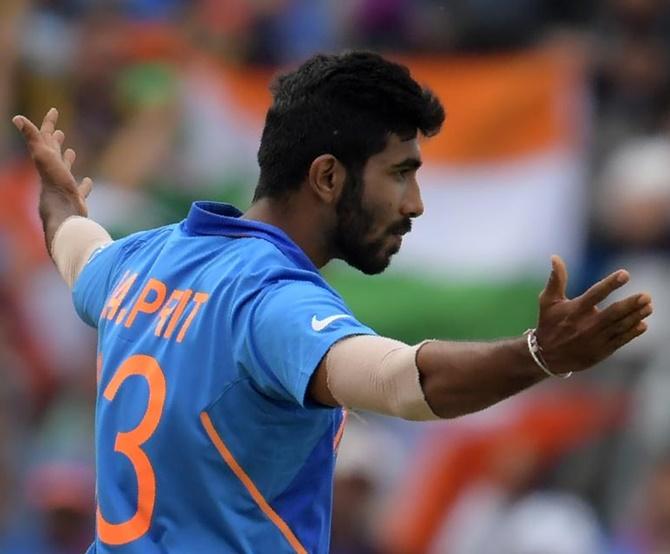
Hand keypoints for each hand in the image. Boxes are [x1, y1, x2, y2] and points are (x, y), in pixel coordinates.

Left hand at [13, 108, 91, 216]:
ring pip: (65, 168)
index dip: (49, 122)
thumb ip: (32, 137)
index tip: (53, 110)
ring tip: (71, 152)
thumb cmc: (54, 183)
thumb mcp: (42, 155)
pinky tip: (88, 181)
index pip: (45, 136)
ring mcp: (63, 183)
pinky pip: (80, 188)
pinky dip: (84, 184)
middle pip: (53, 151)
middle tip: (59, 131)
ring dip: (67, 159)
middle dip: (55, 140)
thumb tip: (16, 118)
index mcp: (46, 158)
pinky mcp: (74, 196)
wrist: (63, 210)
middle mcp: (53, 169)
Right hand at [535, 255, 651, 373]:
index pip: (595, 294)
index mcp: (574, 310)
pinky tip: (642, 325)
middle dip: (630, 304)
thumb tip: (555, 257)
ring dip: (635, 317)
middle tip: (646, 296)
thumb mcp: (548, 301)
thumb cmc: (549, 323)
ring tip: (649, 307)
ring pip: (619, 326)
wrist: (547, 356)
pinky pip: (620, 341)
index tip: (625, 274)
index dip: (610, 284)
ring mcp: (595, 339)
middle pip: (613, 313)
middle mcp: (585, 325)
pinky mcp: (601, 351)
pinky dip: (631, 333)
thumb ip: (556, 279)